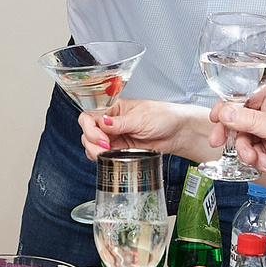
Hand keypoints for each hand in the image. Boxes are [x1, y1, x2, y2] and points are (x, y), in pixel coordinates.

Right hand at [82, 98, 212, 162]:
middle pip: (88, 132)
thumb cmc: (164, 117)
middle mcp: (111, 122)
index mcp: (113, 108)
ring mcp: (114, 136)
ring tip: (107, 154)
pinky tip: (109, 157)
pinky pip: (103, 155)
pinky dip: (101, 158)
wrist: (178, 132)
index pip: (90, 116)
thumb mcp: (140, 118)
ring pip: (92, 145)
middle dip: (92, 142)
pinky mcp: (120, 149)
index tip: (102, 137)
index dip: (90, 128)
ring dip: (94, 151)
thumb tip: (102, 122)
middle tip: (106, 147)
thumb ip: (119, 123)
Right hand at [213, 87, 265, 213]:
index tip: (215, 117)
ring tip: (257, 159)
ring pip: (244, 138)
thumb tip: (225, 111)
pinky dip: (257, 159)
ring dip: (248, 151)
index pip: (246, 97)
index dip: (229, 107)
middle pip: (241, 119)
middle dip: (234, 133)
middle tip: (218, 141)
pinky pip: (251, 151)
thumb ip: (247, 119)